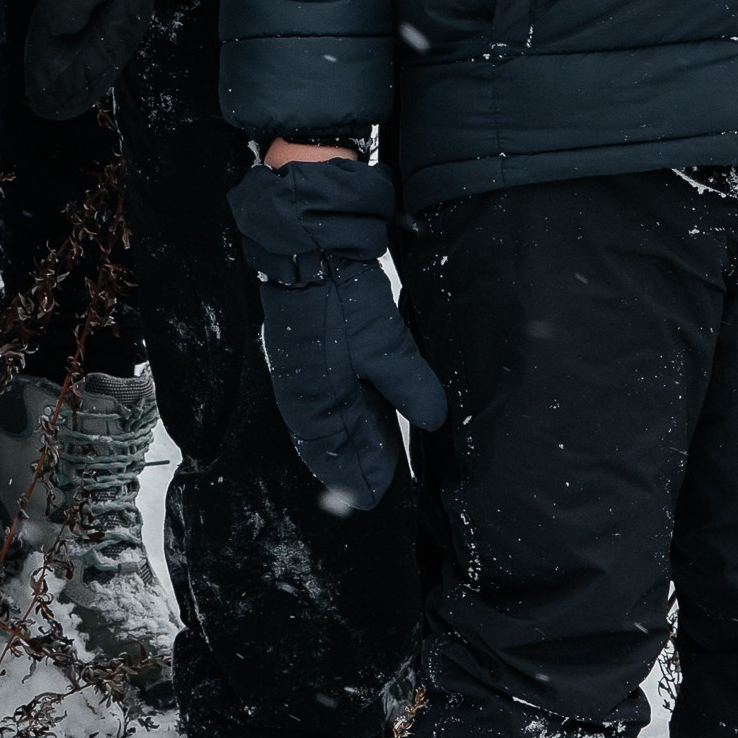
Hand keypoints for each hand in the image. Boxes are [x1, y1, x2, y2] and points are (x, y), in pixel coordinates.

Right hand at [227, 156, 446, 510]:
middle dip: (353, 460)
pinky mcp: (312, 340)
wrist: (308, 240)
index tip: (374, 496)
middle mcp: (304, 388)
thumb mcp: (384, 346)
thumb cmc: (341, 300)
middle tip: (377, 482)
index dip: (356, 475)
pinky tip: (366, 400)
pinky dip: (346, 403)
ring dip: (351, 433)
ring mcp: (305, 363)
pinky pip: (328, 387)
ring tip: (377, 447)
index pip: (334, 453)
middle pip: (329, 438)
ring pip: (329, 413)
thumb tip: (432, 421)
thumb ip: (409, 387)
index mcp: (315, 399)